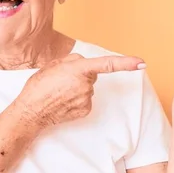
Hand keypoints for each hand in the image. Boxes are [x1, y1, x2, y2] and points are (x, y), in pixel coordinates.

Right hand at [16, 53, 145, 128]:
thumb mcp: (53, 65)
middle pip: (91, 74)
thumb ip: (72, 61)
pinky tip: (63, 101)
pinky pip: (85, 99)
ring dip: (77, 87)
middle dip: (81, 74)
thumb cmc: (39, 86)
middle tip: (61, 80)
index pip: (107, 64)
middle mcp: (86, 85)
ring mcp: (87, 99)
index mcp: (78, 70)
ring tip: (59, 92)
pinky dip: (76, 99)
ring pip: (88, 88)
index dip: (126, 63)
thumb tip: (83, 64)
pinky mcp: (86, 110)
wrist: (31, 111)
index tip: (142, 63)